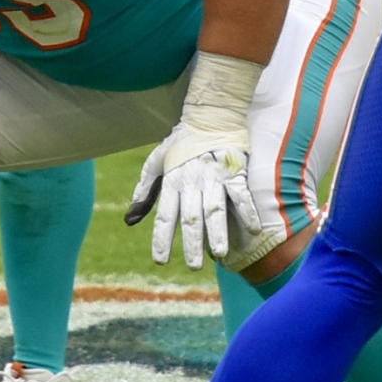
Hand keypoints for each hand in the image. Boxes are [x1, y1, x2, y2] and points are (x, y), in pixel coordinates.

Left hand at [126, 117, 263, 269]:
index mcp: (172, 181)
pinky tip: (252, 229)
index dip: (162, 238)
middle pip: (191, 217)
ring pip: (215, 208)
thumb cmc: (181, 141)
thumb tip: (129, 220)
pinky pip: (241, 194)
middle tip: (193, 266)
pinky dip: (247, 211)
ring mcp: (214, 177)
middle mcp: (191, 181)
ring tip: (219, 254)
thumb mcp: (156, 162)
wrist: (210, 114)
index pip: (164, 215)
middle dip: (191, 243)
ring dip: (217, 232)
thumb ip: (144, 190)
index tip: (160, 261)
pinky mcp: (234, 170)